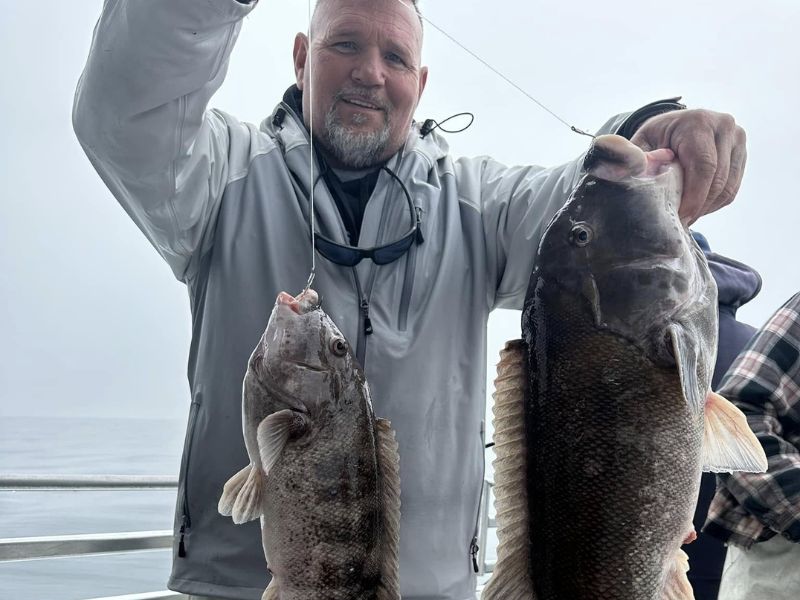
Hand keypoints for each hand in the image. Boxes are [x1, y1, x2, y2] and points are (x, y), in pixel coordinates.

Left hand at [630, 109, 745, 224]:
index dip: (693, 197)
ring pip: (727, 188)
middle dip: (697, 207)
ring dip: (706, 208)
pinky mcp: (742, 153)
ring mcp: (737, 139)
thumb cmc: (655, 138)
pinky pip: (732, 189)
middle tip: (679, 223)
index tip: (678, 218)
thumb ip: (638, 160)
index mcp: (698, 122)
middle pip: (717, 180)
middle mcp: (724, 126)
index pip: (703, 167)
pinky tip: (696, 208)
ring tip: (685, 217)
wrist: (674, 126)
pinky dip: (714, 204)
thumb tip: (631, 174)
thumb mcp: (641, 144)